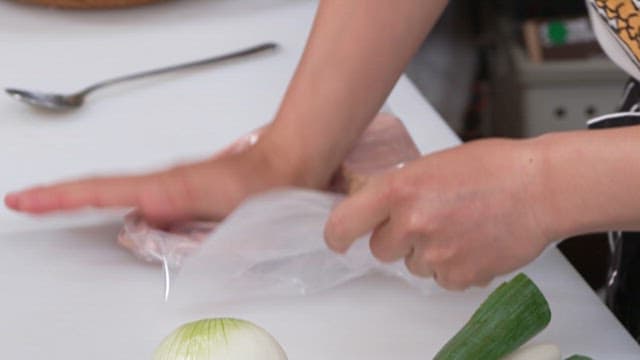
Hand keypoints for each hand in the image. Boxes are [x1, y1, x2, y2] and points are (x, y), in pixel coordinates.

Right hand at [4, 145, 298, 223]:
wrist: (289, 163)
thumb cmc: (265, 186)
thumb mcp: (229, 222)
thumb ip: (187, 236)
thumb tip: (146, 235)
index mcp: (167, 188)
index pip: (99, 191)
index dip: (59, 197)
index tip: (25, 198)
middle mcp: (164, 184)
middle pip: (102, 193)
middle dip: (64, 200)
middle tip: (28, 204)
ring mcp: (172, 184)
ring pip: (125, 199)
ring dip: (95, 205)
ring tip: (58, 209)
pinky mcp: (183, 188)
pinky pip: (147, 200)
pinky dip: (130, 209)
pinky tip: (130, 223)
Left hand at [325, 139, 553, 289]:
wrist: (540, 188)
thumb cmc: (493, 169)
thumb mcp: (432, 165)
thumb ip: (399, 189)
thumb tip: (378, 209)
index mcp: (399, 189)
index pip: (344, 223)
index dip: (338, 235)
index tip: (339, 240)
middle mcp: (411, 223)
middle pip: (380, 249)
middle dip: (397, 239)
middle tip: (427, 220)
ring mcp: (434, 253)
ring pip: (413, 265)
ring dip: (427, 253)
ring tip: (459, 227)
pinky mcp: (458, 275)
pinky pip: (441, 279)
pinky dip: (453, 266)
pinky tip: (472, 242)